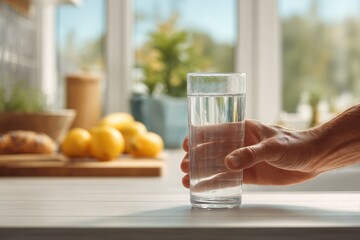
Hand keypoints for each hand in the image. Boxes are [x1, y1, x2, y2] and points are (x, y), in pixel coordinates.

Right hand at [181, 120, 319, 188]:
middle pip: (212, 150)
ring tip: (187, 180)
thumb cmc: (294, 144)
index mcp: (243, 129)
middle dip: (196, 157)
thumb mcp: (273, 146)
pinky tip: (204, 187)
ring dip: (202, 171)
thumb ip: (251, 154)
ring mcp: (243, 159)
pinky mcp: (250, 174)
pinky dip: (215, 183)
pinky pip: (229, 179)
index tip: (185, 145)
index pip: (215, 131)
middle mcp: (240, 144)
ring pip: (217, 165)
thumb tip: (228, 163)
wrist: (313, 158)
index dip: (198, 137)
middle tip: (185, 167)